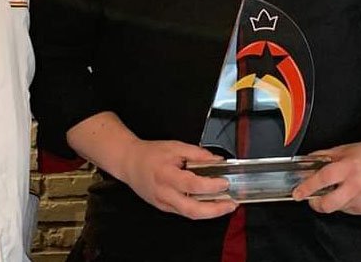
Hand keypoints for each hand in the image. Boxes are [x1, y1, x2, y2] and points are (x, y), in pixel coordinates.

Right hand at [120, 139, 237, 219]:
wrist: (129, 163)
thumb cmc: (151, 153)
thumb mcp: (175, 146)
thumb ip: (197, 153)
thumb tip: (218, 160)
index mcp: (166, 174)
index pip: (192, 185)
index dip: (210, 186)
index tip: (225, 182)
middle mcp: (164, 193)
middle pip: (192, 210)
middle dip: (215, 210)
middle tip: (231, 204)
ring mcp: (163, 203)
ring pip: (190, 215)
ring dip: (210, 213)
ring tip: (226, 206)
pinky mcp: (164, 207)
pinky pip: (184, 212)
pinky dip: (200, 210)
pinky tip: (211, 204)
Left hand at [292, 125, 360, 214]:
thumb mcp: (342, 150)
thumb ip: (321, 158)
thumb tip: (305, 166)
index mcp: (348, 168)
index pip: (324, 179)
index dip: (308, 187)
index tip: (298, 192)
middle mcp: (356, 185)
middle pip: (329, 204)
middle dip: (316, 204)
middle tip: (312, 197)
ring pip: (337, 208)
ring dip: (332, 201)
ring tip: (338, 188)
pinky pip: (347, 209)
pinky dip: (343, 203)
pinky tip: (350, 191)